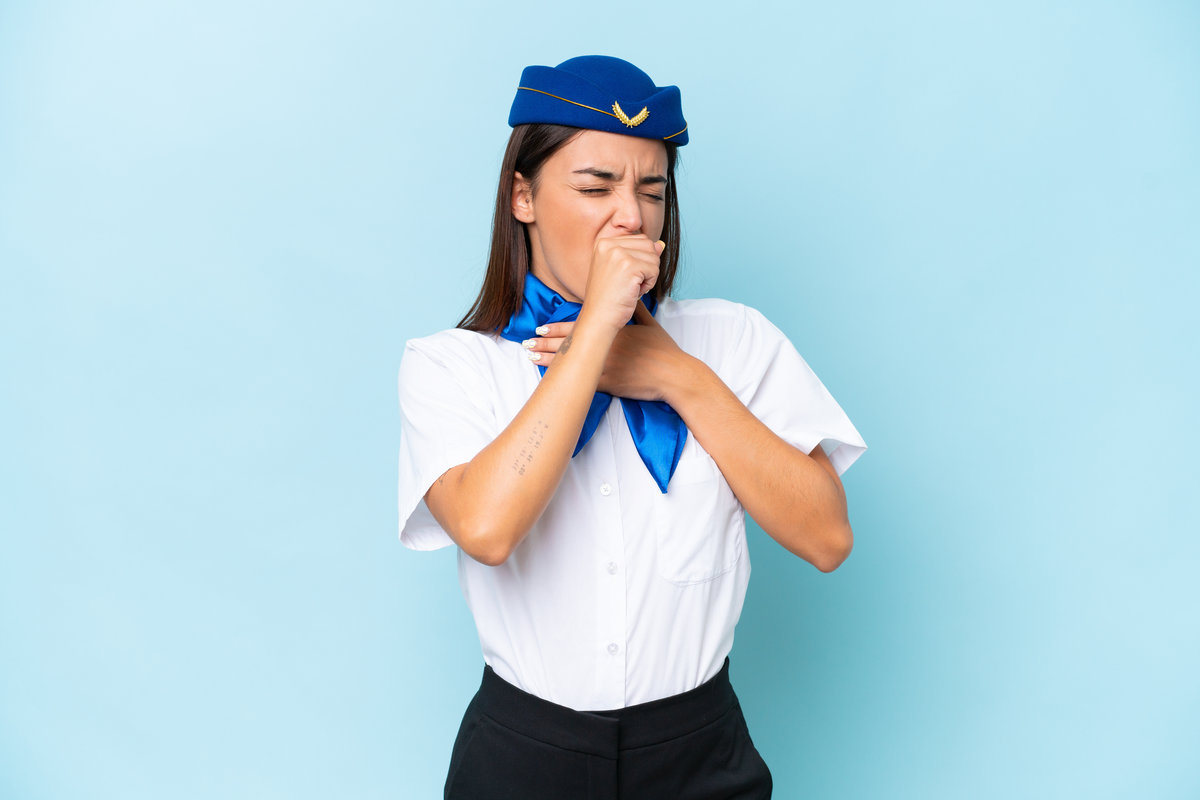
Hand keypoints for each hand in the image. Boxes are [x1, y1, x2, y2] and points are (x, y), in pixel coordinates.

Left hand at [521, 303, 693, 402]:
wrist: (674, 374)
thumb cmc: (664, 350)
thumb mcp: (649, 324)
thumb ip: (636, 310)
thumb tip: (630, 296)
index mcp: (611, 331)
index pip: (577, 328)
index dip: (556, 328)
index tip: (539, 327)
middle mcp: (604, 347)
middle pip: (568, 345)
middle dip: (545, 344)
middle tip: (525, 343)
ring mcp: (604, 367)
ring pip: (571, 365)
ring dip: (549, 361)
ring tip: (530, 358)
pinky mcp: (609, 385)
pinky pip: (582, 383)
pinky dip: (565, 382)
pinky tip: (550, 383)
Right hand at [576, 236, 664, 335]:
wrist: (598, 318)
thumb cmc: (608, 298)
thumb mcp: (622, 270)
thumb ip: (640, 253)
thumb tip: (660, 244)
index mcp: (603, 242)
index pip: (639, 239)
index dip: (639, 260)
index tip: (623, 276)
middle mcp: (609, 244)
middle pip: (648, 245)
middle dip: (646, 266)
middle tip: (629, 283)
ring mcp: (618, 253)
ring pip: (654, 257)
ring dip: (648, 276)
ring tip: (630, 287)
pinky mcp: (629, 266)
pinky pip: (654, 270)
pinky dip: (649, 284)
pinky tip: (634, 292)